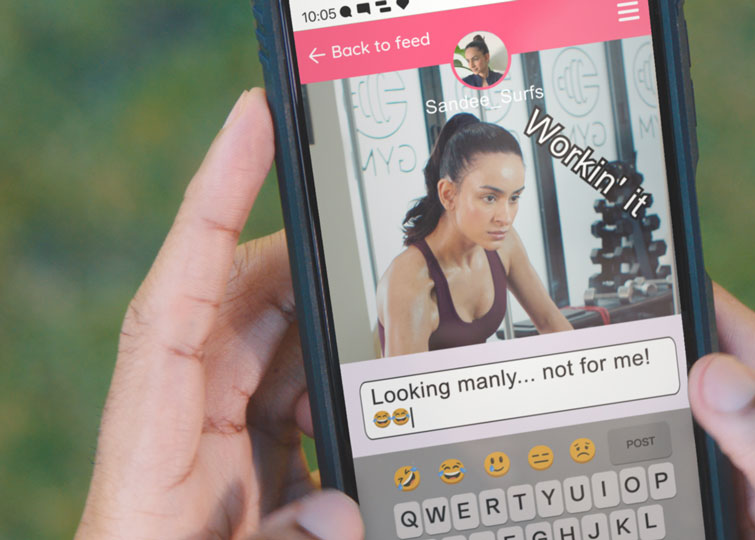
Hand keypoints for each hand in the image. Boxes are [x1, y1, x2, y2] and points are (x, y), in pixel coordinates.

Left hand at [75, 89, 362, 539]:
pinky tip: (348, 416)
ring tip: (367, 364)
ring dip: (329, 339)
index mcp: (149, 435)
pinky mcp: (247, 450)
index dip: (215, 194)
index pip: (180, 286)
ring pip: (278, 337)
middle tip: (370, 262)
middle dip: (310, 270)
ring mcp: (216, 428)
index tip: (252, 123)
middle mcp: (180, 413)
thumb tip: (341, 510)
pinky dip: (330, 388)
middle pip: (243, 296)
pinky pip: (293, 386)